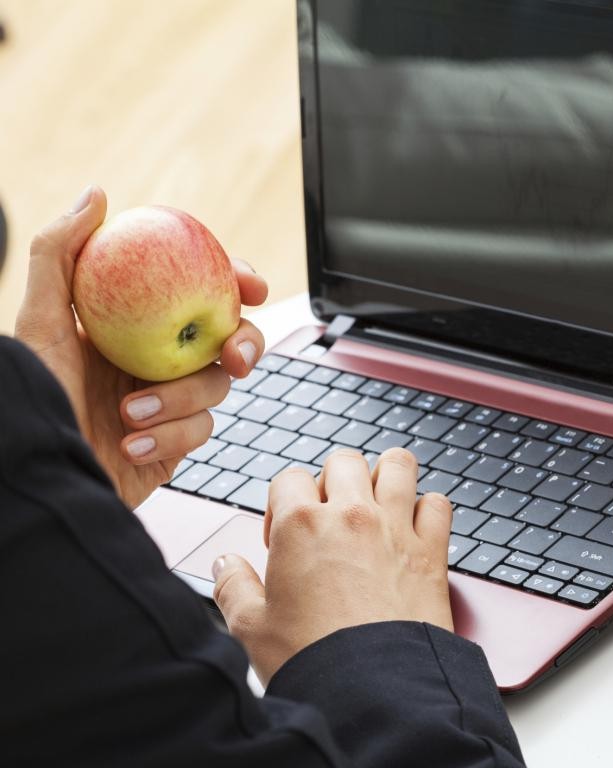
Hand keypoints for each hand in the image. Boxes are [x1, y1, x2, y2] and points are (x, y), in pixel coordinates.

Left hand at [15, 186, 268, 508]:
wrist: (35, 472)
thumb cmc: (31, 397)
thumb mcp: (39, 321)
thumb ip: (60, 253)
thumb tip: (97, 195)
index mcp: (136, 325)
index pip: (198, 291)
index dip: (234, 282)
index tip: (251, 285)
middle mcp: (157, 359)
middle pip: (228, 339)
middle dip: (244, 344)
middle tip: (232, 355)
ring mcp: (169, 402)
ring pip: (217, 388)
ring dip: (179, 401)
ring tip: (130, 412)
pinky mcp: (174, 444)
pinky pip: (199, 432)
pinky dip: (168, 437)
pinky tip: (131, 444)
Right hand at [212, 447, 454, 684]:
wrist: (374, 692)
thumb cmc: (313, 661)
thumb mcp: (252, 628)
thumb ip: (233, 588)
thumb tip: (224, 565)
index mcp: (301, 526)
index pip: (289, 478)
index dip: (282, 503)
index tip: (284, 535)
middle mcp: (351, 516)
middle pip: (344, 461)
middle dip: (333, 480)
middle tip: (328, 516)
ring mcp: (396, 529)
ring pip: (398, 465)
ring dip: (386, 475)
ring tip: (376, 500)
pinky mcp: (431, 551)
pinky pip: (438, 504)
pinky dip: (429, 509)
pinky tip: (414, 529)